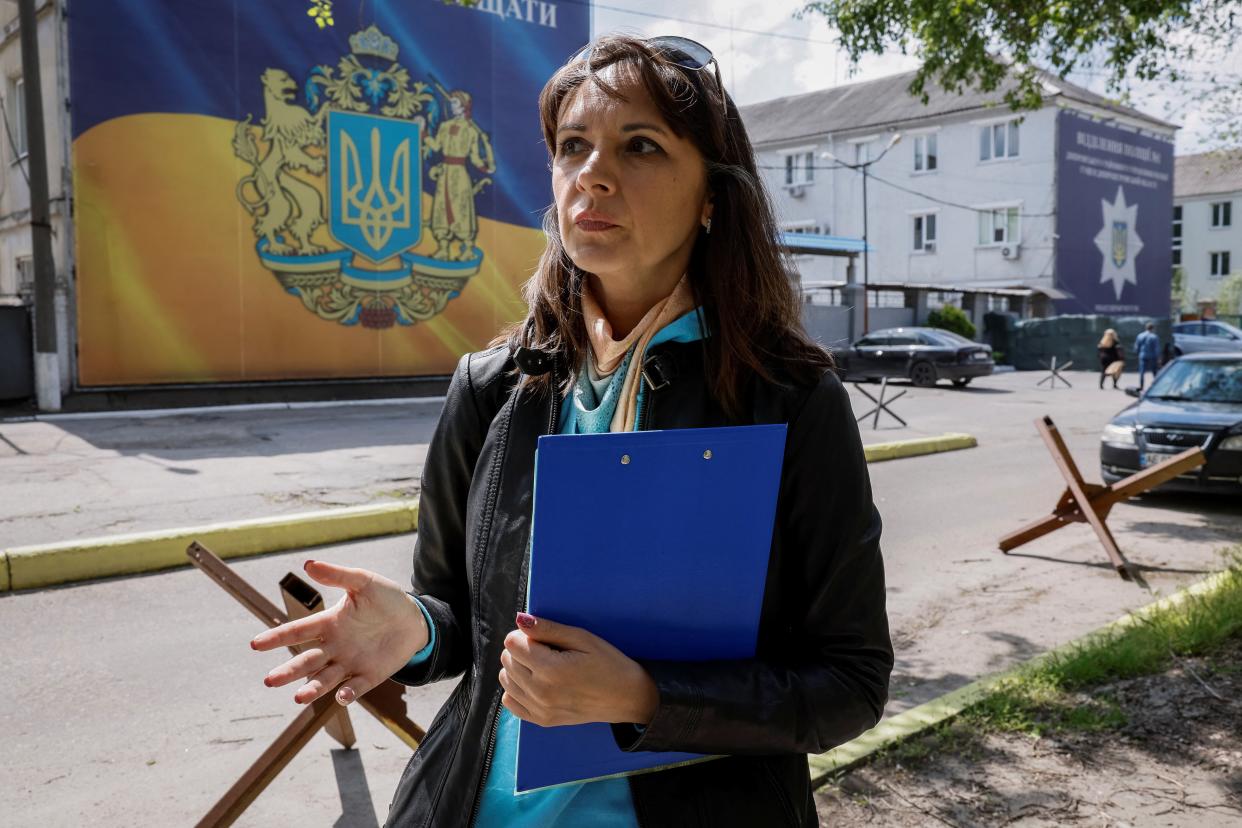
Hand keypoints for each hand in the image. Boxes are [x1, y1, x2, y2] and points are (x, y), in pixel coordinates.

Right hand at [250, 560, 427, 706]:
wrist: (415, 618)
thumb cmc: (386, 598)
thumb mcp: (363, 582)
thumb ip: (337, 576)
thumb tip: (308, 564)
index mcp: (329, 623)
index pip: (298, 631)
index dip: (277, 637)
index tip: (255, 644)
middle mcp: (334, 647)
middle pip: (306, 661)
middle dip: (288, 671)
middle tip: (269, 680)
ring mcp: (350, 663)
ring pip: (326, 679)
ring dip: (312, 688)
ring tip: (298, 697)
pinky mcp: (369, 676)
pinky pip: (356, 687)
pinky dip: (347, 693)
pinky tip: (341, 696)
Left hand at [499, 612, 658, 727]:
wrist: (627, 697)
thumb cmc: (609, 663)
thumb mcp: (583, 638)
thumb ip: (549, 629)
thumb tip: (520, 620)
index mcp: (552, 669)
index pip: (512, 643)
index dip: (524, 633)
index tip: (542, 635)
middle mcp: (541, 692)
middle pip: (507, 660)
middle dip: (521, 648)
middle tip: (546, 648)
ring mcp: (540, 710)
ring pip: (506, 679)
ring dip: (517, 667)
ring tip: (542, 664)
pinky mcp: (542, 721)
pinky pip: (510, 701)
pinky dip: (517, 688)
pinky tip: (536, 681)